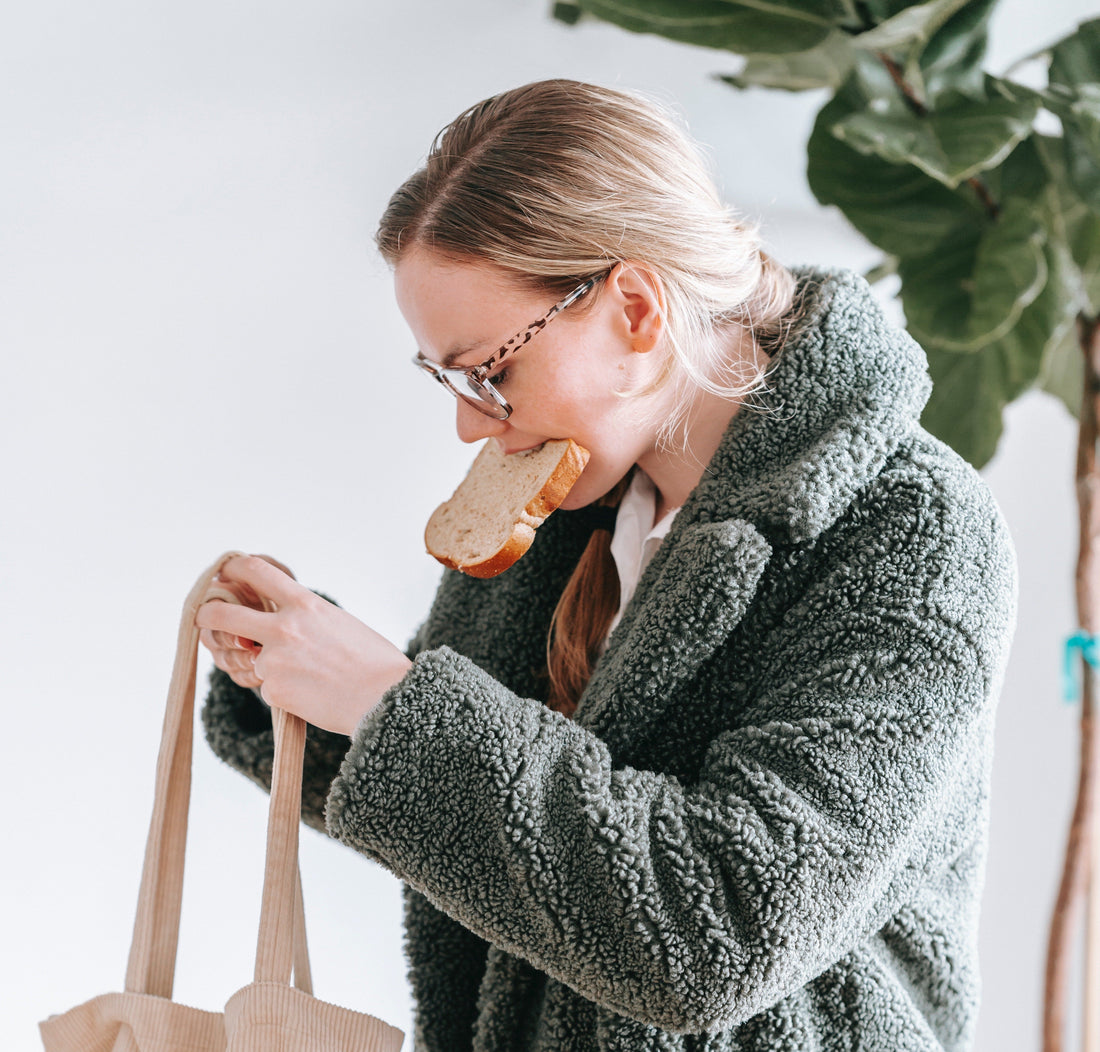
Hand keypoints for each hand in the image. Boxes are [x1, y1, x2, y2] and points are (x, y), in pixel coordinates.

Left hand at [196, 554, 412, 735]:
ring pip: (251, 660)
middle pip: (223, 615)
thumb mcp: (337, 623)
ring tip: (309, 676)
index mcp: (305, 604)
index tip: (225, 573)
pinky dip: (286, 692)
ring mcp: (274, 661)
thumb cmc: (372, 660)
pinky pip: (268, 688)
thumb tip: (273, 621)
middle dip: (207, 616)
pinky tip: (313, 694)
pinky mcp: (273, 691)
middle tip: (205, 619)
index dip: (233, 569)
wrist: (386, 698)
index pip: (256, 572)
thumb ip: (303, 617)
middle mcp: (284, 628)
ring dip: (268, 667)